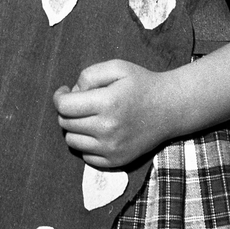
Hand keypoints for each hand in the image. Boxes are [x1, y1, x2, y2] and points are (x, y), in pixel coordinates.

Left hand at [52, 59, 175, 168]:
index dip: (59, 96)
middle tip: (80, 102)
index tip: (65, 91)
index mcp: (107, 103)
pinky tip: (96, 132)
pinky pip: (86, 157)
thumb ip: (89, 75)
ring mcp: (112, 148)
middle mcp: (108, 129)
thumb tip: (72, 93)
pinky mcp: (117, 161)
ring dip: (74, 128)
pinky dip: (86, 144)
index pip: (64, 106)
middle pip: (65, 123)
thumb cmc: (141, 84)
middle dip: (66, 111)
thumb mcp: (116, 67)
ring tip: (87, 117)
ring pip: (72, 141)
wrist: (170, 108)